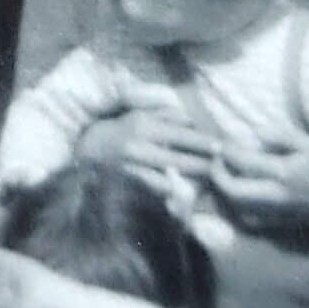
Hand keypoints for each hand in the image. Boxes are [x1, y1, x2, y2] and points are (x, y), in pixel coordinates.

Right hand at [76, 104, 216, 187]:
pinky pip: (158, 192)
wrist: (88, 153)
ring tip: (209, 180)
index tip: (220, 146)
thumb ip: (165, 114)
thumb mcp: (139, 114)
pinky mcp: (131, 186)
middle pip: (180, 159)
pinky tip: (188, 192)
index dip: (203, 142)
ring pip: (170, 179)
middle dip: (203, 164)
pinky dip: (175, 192)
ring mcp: (134, 169)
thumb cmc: (119, 131)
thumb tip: (191, 120)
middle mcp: (139, 148)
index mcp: (144, 126)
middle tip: (221, 166)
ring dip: (192, 181)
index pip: (181, 135)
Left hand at [210, 129, 308, 230]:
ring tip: (224, 172)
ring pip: (234, 207)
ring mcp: (274, 215)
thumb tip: (250, 135)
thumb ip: (276, 135)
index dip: (226, 152)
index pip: (244, 162)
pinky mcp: (273, 226)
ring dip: (222, 189)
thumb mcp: (305, 143)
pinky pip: (243, 217)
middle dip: (217, 174)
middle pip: (233, 191)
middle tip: (217, 160)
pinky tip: (235, 189)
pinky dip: (232, 203)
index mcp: (285, 173)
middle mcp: (277, 197)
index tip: (222, 145)